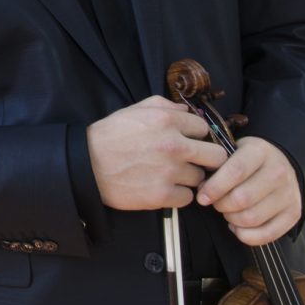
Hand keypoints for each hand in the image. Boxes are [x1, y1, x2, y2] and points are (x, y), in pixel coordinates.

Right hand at [87, 96, 227, 210]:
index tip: (190, 140)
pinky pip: (187, 198)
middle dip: (207, 158)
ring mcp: (169, 172)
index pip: (204, 128)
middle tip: (195, 160)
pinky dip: (179, 195)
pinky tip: (166, 187)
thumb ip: (167, 105)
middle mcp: (173, 145)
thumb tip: (188, 111)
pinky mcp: (161, 196)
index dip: (196, 134)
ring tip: (172, 174)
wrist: (87, 164)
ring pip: (200, 178)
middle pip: (216, 156)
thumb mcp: (138, 108)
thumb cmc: (112, 134)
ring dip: (190, 177)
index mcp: (168, 121)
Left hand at [195, 137, 300, 245]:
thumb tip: (203, 189)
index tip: (202, 197)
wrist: (280, 162)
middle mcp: (278, 171)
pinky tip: (238, 226)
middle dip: (221, 205)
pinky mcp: (294, 214)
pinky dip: (246, 235)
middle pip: (242, 199)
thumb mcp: (234, 151)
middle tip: (216, 203)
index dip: (215, 187)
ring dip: (232, 220)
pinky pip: (266, 235)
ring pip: (251, 219)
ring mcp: (289, 194)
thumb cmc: (249, 159)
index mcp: (260, 151)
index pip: (236, 171)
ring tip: (228, 212)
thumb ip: (218, 166)